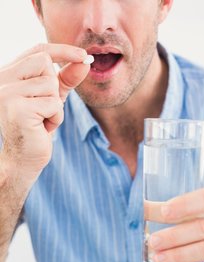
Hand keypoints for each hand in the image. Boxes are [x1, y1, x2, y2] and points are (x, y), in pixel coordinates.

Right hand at [0, 43, 89, 178]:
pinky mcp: (17, 108)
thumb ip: (66, 79)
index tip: (84, 56)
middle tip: (44, 109)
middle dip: (53, 87)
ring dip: (55, 106)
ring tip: (42, 120)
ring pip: (50, 84)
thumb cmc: (38, 128)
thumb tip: (85, 61)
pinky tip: (42, 128)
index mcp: (9, 75)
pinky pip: (53, 103)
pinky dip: (55, 118)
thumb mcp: (53, 98)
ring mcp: (7, 92)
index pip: (37, 51)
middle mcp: (2, 79)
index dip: (62, 50)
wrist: (24, 159)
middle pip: (44, 62)